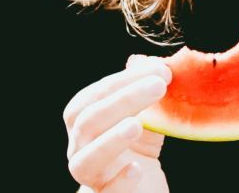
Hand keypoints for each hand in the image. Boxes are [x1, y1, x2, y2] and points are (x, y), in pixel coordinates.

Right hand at [65, 55, 172, 192]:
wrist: (142, 188)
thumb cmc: (140, 149)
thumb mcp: (147, 116)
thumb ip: (145, 90)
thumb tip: (144, 60)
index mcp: (84, 123)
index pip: (93, 96)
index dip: (123, 80)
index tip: (159, 69)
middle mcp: (80, 148)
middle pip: (88, 121)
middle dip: (123, 99)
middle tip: (158, 86)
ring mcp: (91, 175)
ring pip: (86, 158)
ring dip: (111, 139)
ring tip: (137, 125)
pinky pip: (107, 191)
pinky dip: (120, 180)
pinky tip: (137, 169)